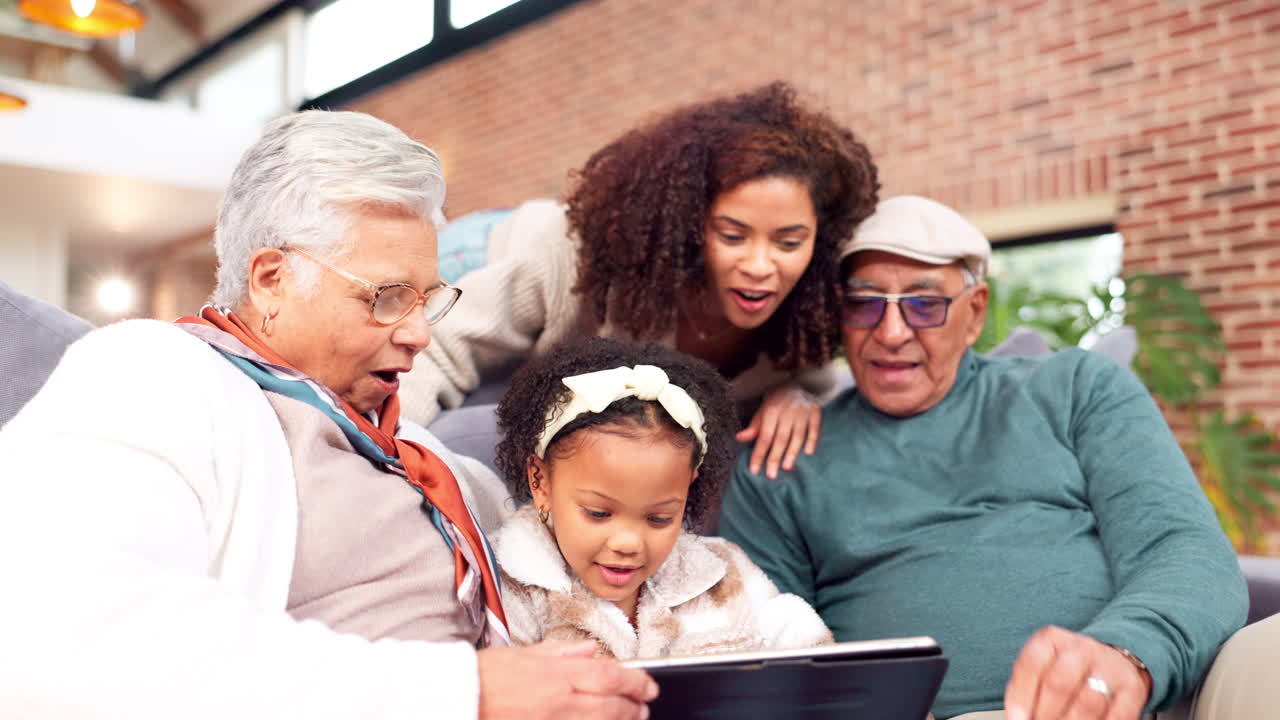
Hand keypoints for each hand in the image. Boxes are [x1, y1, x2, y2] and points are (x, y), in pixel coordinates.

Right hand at [477, 641, 657, 719]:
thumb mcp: (525, 653)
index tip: (648, 685)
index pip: (609, 676)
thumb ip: (562, 652)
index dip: (635, 682)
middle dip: (633, 706)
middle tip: (645, 704)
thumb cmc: (485, 676)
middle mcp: (559, 701)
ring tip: (632, 717)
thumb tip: (590, 651)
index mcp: (556, 675)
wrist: (457, 697)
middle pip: (610, 705)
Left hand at [736, 386, 821, 478]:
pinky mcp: (816, 412)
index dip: (759, 453)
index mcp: (772, 410)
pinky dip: (812, 440)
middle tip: (770, 475)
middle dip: (774, 457)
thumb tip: (739, 438)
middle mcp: (787, 411)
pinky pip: (814, 428)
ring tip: (786, 468)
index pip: (764, 436)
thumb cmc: (777, 402)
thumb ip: (754, 427)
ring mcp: (803, 411)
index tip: (754, 470)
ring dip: (792, 452)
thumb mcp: (763, 411)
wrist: (799, 383)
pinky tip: (808, 453)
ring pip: (797, 435)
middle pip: (780, 438)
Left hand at [1005, 626, 1151, 719]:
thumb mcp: (1043, 667)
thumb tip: (1017, 716)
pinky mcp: (1133, 689)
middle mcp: (1082, 649)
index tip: (1017, 718)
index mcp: (1052, 639)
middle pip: (1058, 685)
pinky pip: (1117, 716)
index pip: (1031, 664)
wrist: (1117, 659)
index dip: (1021, 697)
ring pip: (1088, 703)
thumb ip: (1027, 689)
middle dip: (1044, 715)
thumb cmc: (1070, 668)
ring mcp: (1109, 668)